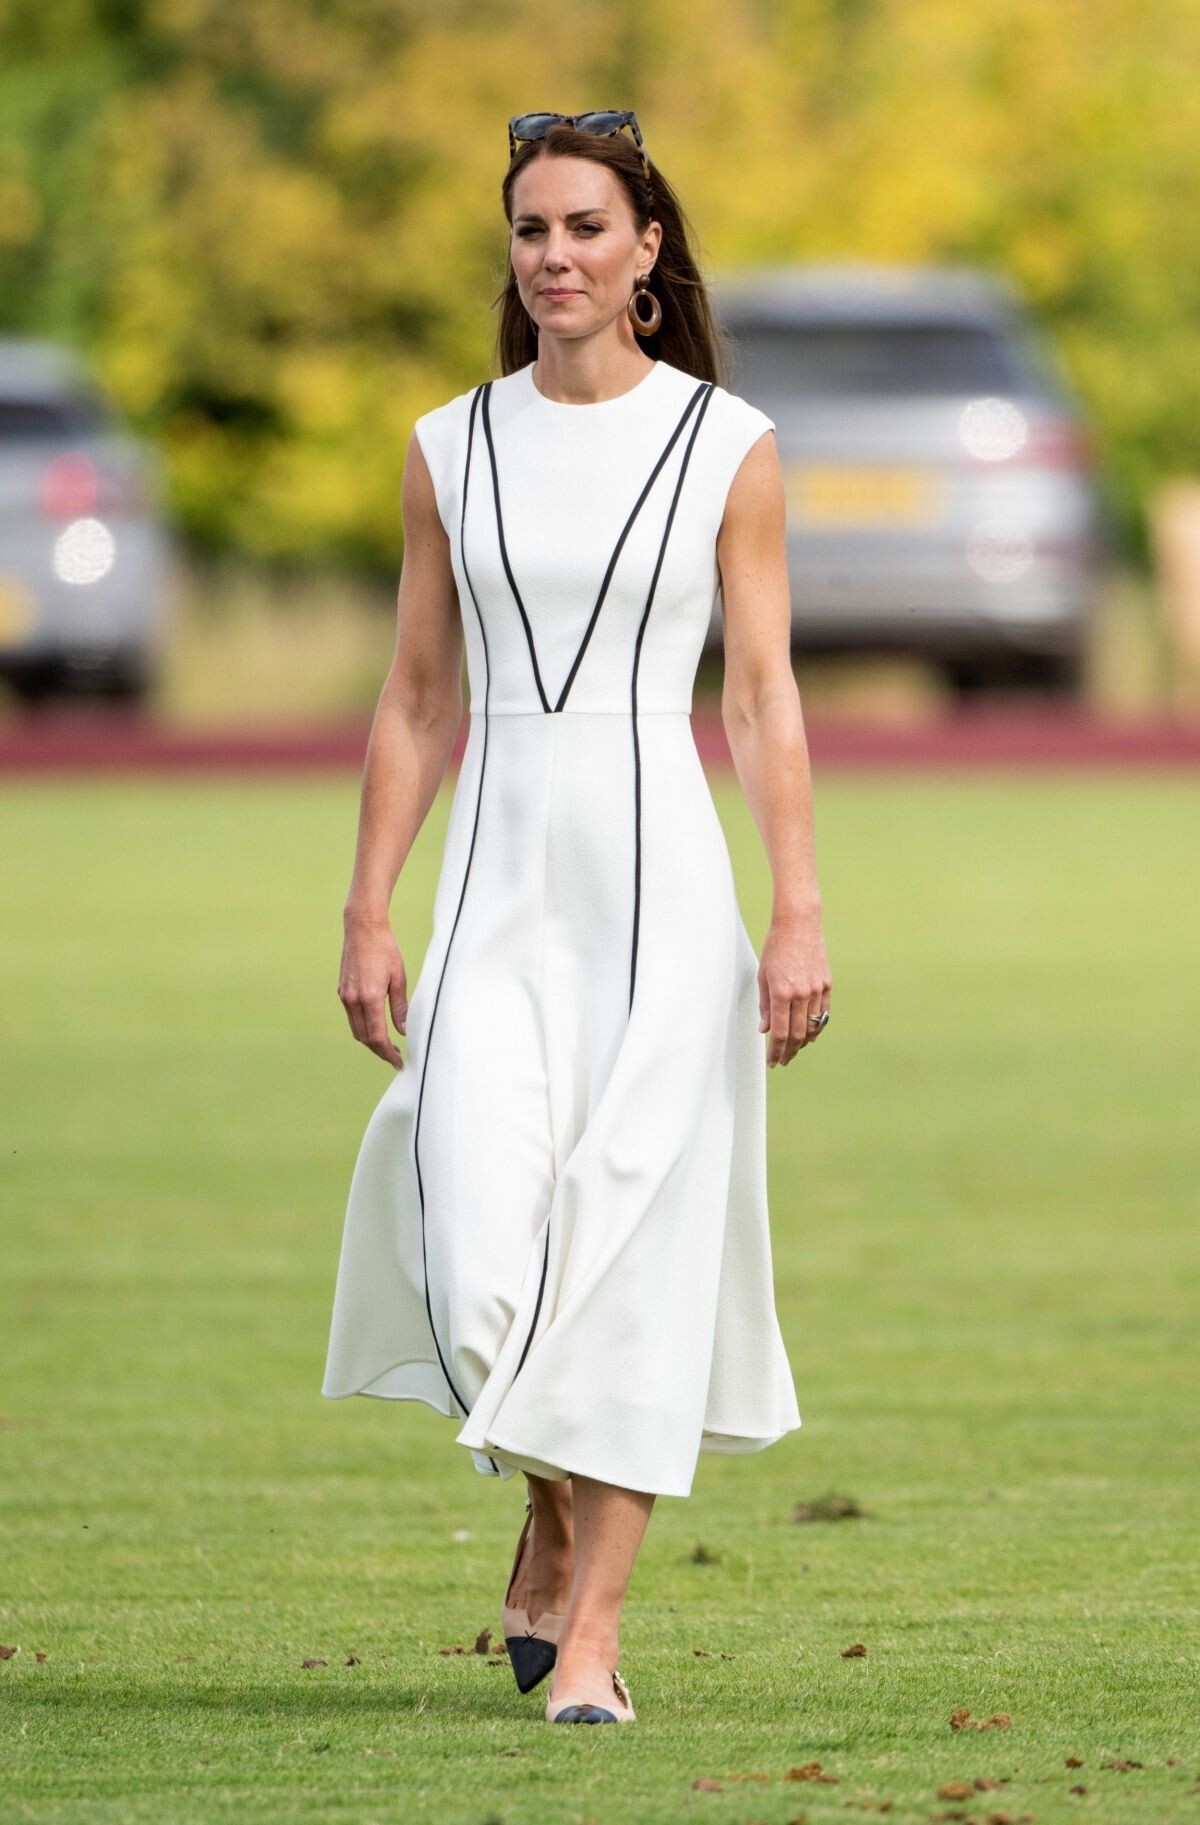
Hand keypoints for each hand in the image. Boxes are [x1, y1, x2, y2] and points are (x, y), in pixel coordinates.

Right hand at [338, 915, 408, 1068]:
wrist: (362, 928)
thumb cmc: (385, 949)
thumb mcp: (399, 978)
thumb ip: (400, 1007)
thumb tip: (404, 1031)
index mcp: (369, 998)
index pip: (377, 1036)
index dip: (388, 1053)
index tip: (399, 1062)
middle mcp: (353, 1000)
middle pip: (364, 1038)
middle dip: (380, 1051)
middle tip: (395, 1057)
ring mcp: (345, 996)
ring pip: (356, 1030)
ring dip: (370, 1042)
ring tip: (388, 1045)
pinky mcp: (342, 991)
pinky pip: (351, 1017)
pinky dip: (362, 1028)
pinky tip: (375, 1027)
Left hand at [757, 906, 831, 1067]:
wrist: (799, 924)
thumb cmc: (776, 947)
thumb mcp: (762, 976)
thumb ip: (764, 1005)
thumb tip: (764, 1030)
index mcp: (781, 993)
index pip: (780, 1033)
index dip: (775, 1052)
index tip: (772, 1062)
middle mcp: (801, 994)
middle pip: (797, 1035)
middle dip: (789, 1052)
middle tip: (782, 1061)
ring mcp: (817, 990)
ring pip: (813, 1027)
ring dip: (803, 1043)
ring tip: (793, 1051)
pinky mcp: (827, 984)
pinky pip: (823, 1013)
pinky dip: (816, 1028)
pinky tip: (809, 1036)